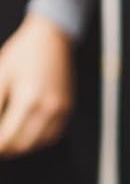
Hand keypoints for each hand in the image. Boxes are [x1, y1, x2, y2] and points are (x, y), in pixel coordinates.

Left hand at [0, 13, 73, 155]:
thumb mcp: (0, 76)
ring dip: (20, 147)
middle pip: (21, 146)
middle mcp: (49, 107)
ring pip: (38, 144)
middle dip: (4, 148)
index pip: (6, 139)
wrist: (52, 36)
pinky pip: (53, 135)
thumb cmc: (23, 52)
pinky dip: (37, 140)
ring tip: (7, 138)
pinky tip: (25, 133)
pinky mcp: (68, 106)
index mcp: (29, 99)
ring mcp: (62, 108)